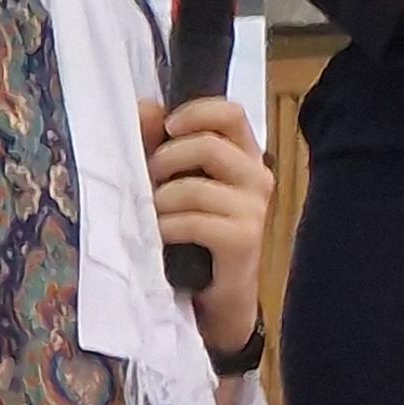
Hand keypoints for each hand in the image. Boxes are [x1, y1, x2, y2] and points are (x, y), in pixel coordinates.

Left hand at [140, 94, 275, 356]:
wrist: (214, 297)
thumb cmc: (194, 234)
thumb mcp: (176, 182)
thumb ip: (161, 143)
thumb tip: (146, 107)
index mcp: (245, 155)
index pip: (231, 113)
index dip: (196, 113)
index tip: (167, 128)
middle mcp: (257, 176)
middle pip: (208, 145)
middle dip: (165, 161)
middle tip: (150, 182)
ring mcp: (253, 209)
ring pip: (194, 187)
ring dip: (160, 202)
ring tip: (152, 216)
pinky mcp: (243, 239)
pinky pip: (193, 221)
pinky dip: (167, 228)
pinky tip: (162, 238)